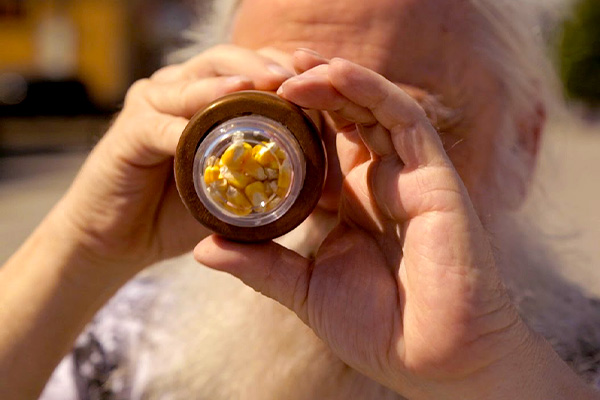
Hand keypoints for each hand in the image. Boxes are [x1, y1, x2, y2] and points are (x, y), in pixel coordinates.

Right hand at [52, 45, 294, 273]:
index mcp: (205, 98)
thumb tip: (316, 174)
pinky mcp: (128, 132)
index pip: (249, 68)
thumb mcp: (229, 188)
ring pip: (193, 83)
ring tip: (259, 85)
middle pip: (224, 61)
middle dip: (260, 66)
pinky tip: (206, 130)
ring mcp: (151, 107)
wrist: (122, 239)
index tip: (315, 85)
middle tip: (292, 79)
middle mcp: (177, 91)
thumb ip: (260, 172)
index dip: (282, 70)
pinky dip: (184, 126)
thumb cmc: (180, 210)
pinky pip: (159, 125)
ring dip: (227, 84)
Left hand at [195, 50, 543, 398]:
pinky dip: (368, 91)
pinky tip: (330, 75)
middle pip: (344, 116)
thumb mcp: (304, 288)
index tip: (250, 102)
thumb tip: (203, 248)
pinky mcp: (434, 176)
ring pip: (372, 107)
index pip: (321, 143)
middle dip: (308, 88)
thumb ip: (259, 263)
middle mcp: (380, 181)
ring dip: (332, 80)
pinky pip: (402, 119)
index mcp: (352, 202)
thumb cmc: (377, 328)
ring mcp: (409, 175)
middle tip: (267, 69)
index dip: (290, 118)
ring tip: (289, 66)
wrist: (433, 360)